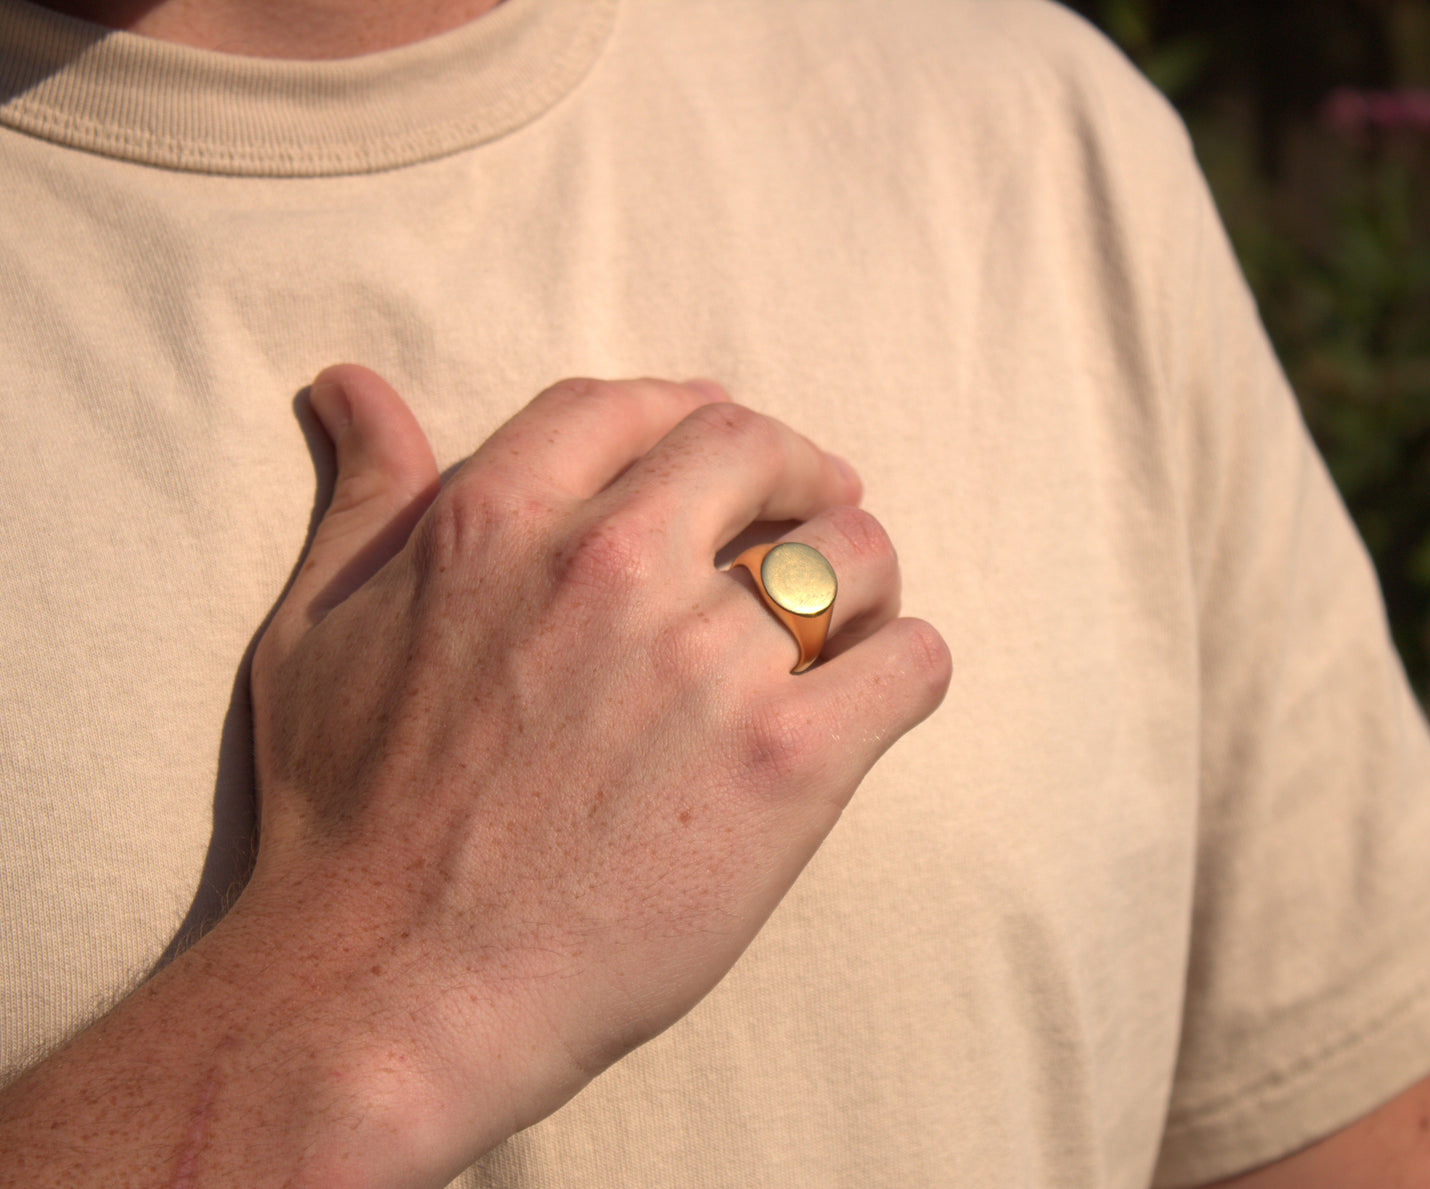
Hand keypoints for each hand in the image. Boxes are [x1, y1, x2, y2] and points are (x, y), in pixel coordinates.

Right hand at [241, 366, 950, 1180]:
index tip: (726, 452)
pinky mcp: (783, 764)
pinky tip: (875, 693)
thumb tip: (350, 385)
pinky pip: (908, 664)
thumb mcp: (317, 631)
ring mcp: (704, 664)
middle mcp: (608, 567)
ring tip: (849, 621)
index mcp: (499, 522)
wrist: (393, 987)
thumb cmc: (343, 818)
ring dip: (862, 575)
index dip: (694, 414)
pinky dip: (906, 666)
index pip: (635, 409)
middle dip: (799, 473)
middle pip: (757, 453)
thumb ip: (365, 498)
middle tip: (814, 515)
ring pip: (851, 554)